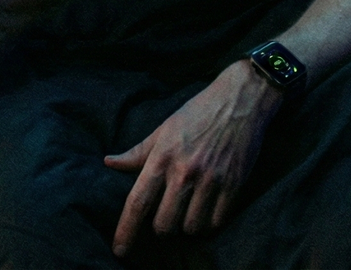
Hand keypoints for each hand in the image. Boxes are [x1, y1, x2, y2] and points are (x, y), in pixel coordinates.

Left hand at [103, 59, 282, 256]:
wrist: (241, 99)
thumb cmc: (198, 112)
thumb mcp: (164, 127)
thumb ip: (138, 151)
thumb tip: (109, 162)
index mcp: (163, 156)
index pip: (138, 201)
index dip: (125, 230)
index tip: (119, 250)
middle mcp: (185, 171)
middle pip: (164, 224)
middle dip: (161, 228)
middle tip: (166, 217)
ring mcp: (211, 180)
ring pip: (191, 227)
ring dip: (187, 226)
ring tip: (188, 211)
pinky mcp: (234, 185)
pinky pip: (217, 222)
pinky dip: (210, 222)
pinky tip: (208, 210)